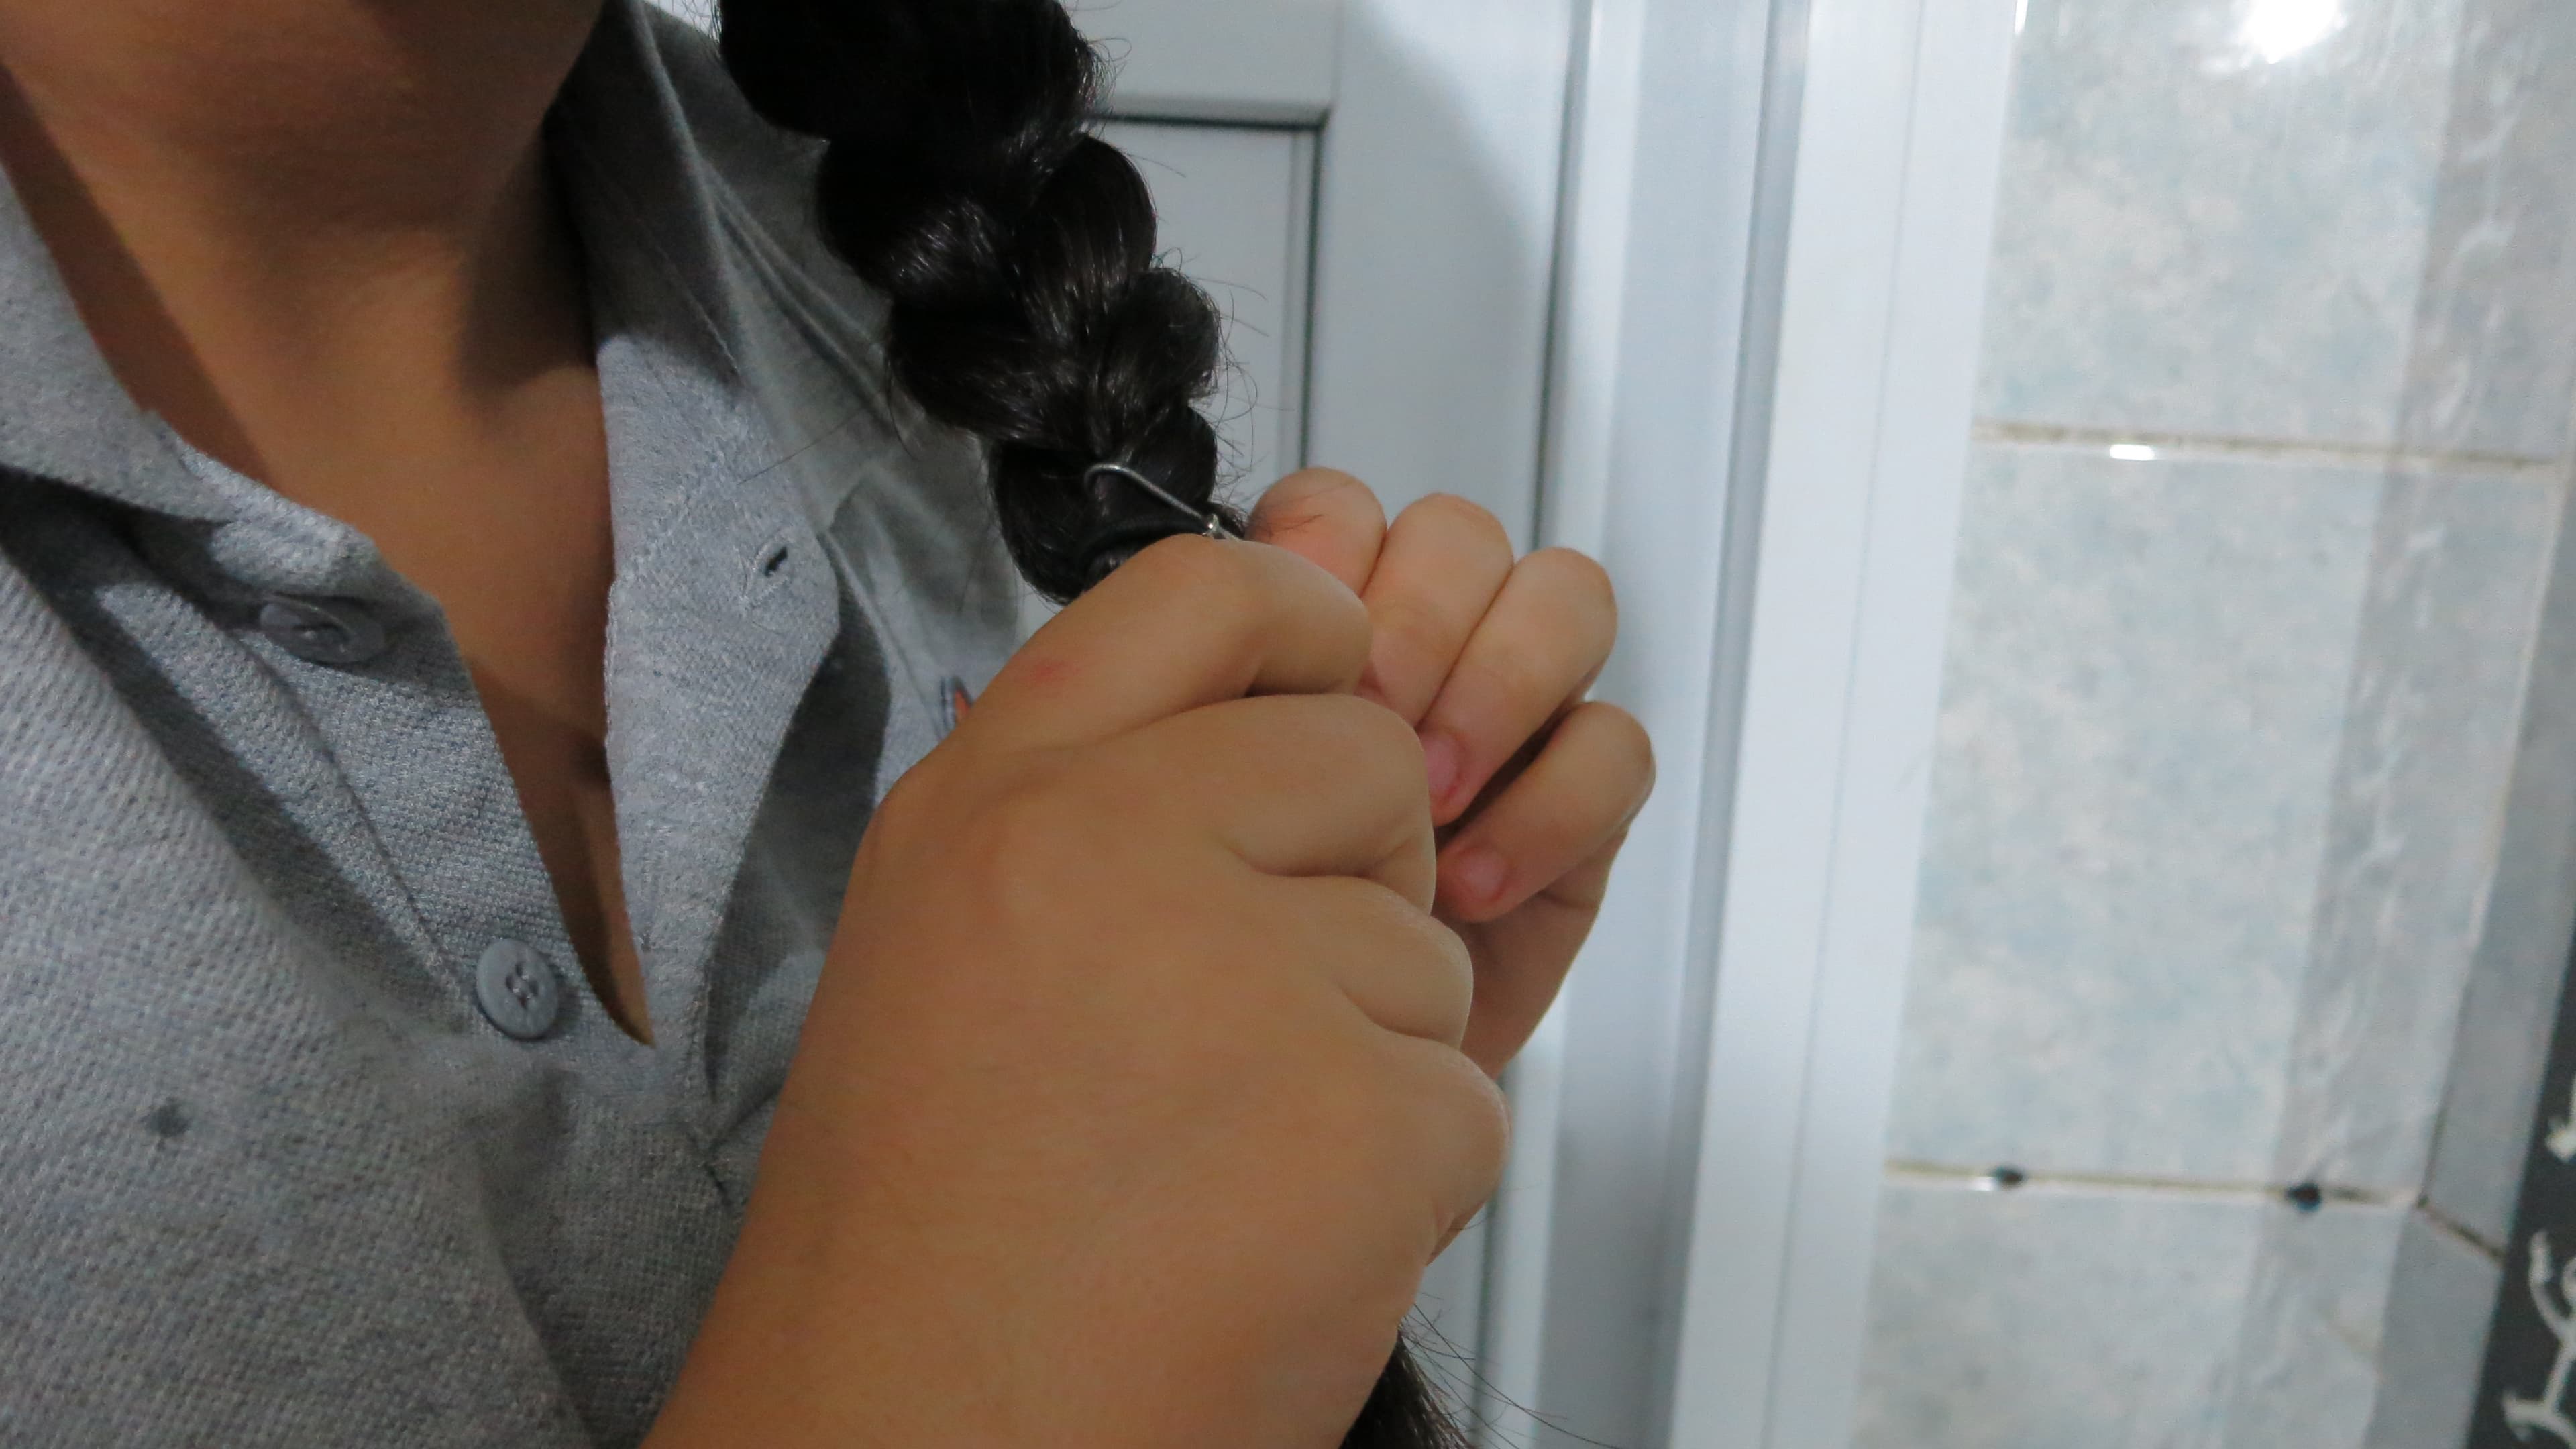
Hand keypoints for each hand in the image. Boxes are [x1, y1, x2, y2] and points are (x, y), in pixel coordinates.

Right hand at [654, 537, 1505, 1448]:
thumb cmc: (925, 1243)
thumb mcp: (943, 949)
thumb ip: (1086, 815)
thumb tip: (1252, 730)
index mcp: (995, 800)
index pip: (1209, 591)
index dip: (1302, 626)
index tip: (1325, 680)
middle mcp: (1107, 845)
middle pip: (1367, 763)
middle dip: (1352, 887)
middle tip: (1228, 1031)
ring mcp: (1239, 972)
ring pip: (1426, 948)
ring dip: (1365, 1061)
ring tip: (1214, 1165)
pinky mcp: (1356, 1112)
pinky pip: (1462, 1096)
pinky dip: (1400, 1183)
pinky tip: (1268, 1238)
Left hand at [1251, 470, 1653, 1075]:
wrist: (1274, 1112)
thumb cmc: (1204, 963)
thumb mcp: (1162, 819)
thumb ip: (1201, 694)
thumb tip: (1261, 603)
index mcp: (1296, 635)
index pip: (1340, 512)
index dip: (1331, 561)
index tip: (1299, 663)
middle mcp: (1407, 657)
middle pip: (1459, 536)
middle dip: (1420, 623)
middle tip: (1371, 727)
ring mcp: (1500, 723)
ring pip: (1561, 599)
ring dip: (1499, 685)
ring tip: (1429, 799)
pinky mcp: (1573, 807)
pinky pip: (1614, 742)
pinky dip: (1553, 802)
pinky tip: (1473, 883)